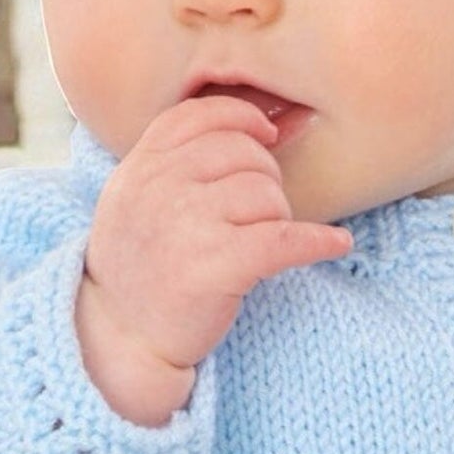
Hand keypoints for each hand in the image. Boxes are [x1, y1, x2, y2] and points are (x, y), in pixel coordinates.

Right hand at [77, 94, 351, 414]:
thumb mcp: (142, 199)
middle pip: (244, 152)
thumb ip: (193, 157)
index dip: (244, 118)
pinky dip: (317, 241)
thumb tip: (285, 120)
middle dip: (265, 179)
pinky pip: (283, 239)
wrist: (118, 338)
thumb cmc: (142, 266)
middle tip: (258, 214)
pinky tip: (335, 244)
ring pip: (265, 194)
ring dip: (279, 217)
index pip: (201, 115)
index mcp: (141, 166)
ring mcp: (185, 226)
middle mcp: (159, 188)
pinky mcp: (214, 268)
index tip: (267, 137)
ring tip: (265, 242)